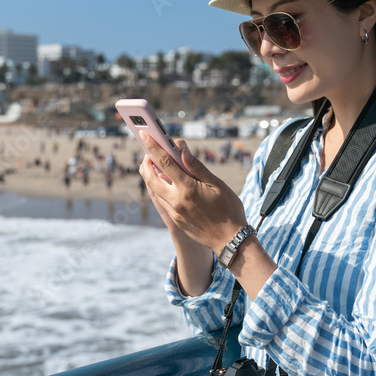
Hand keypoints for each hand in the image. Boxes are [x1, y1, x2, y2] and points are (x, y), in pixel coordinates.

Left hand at [137, 133, 248, 253]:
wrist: (230, 241)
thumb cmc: (229, 210)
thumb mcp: (217, 185)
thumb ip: (197, 167)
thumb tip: (182, 150)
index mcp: (187, 188)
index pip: (164, 162)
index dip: (153, 147)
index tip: (144, 135)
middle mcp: (176, 201)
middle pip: (151, 177)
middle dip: (146, 162)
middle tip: (147, 151)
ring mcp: (174, 212)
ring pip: (154, 190)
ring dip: (150, 176)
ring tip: (152, 164)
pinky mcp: (176, 220)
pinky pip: (161, 201)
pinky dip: (158, 189)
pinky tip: (163, 183)